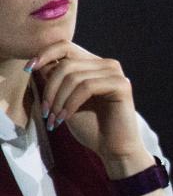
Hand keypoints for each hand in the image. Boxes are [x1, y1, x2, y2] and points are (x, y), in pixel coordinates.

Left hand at [29, 42, 150, 174]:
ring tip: (54, 118)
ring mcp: (116, 74)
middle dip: (50, 89)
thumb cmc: (90, 126)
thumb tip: (39, 63)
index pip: (65, 46)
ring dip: (58, 99)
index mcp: (94, 65)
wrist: (113, 149)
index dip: (44, 54)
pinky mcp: (122, 85)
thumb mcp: (64, 100)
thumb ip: (56, 80)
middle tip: (45, 112)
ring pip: (74, 76)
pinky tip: (66, 117)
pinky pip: (87, 86)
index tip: (28, 70)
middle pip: (66, 63)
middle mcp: (107, 65)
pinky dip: (71, 103)